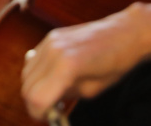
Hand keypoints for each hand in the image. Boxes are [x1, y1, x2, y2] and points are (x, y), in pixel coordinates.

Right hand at [21, 4, 150, 119]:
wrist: (124, 33)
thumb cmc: (114, 63)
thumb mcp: (92, 90)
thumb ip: (66, 97)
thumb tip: (49, 105)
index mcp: (66, 67)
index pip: (36, 98)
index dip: (39, 114)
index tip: (48, 118)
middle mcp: (52, 51)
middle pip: (27, 88)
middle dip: (35, 103)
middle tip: (52, 110)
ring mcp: (49, 41)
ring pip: (26, 74)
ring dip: (34, 88)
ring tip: (53, 93)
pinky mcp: (49, 37)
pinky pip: (32, 61)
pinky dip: (36, 74)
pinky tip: (52, 78)